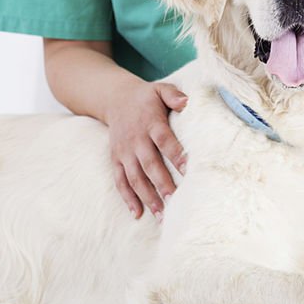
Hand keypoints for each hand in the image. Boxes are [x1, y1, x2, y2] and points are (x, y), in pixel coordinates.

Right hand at [104, 80, 187, 219]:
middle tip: (176, 200)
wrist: (115, 99)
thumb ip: (174, 95)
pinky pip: (120, 181)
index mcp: (150, 123)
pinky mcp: (116, 160)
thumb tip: (186, 102)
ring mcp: (124, 152)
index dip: (176, 154)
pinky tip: (138, 214)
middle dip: (162, 183)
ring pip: (135, 178)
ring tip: (161, 214)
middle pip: (150, 164)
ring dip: (147, 197)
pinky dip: (127, 198)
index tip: (188, 169)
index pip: (164, 140)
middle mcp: (136, 140)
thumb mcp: (161, 89)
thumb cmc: (146, 97)